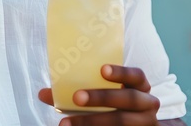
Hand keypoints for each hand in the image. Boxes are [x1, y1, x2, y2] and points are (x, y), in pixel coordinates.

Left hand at [37, 64, 161, 124]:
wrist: (133, 125)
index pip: (136, 75)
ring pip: (122, 121)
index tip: (102, 70)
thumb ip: (76, 90)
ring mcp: (145, 122)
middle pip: (128, 99)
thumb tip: (42, 94)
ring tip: (65, 123)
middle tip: (76, 97)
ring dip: (92, 121)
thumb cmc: (113, 104)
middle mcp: (148, 103)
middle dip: (101, 97)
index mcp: (140, 86)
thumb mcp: (101, 93)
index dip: (121, 72)